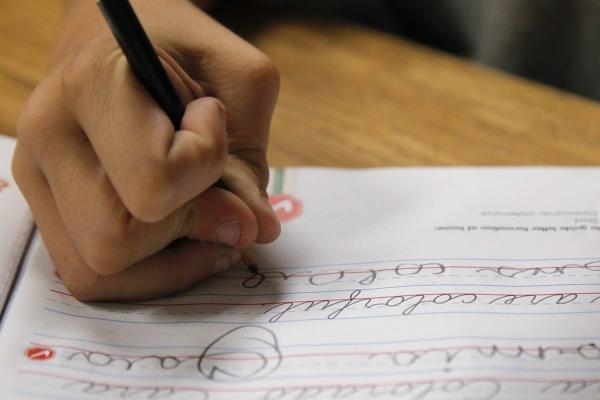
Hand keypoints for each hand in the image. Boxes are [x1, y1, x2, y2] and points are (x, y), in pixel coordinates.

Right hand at [12, 0, 279, 299]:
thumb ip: (249, 164)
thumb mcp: (241, 84)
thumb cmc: (189, 55)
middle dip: (188, 226)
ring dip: (170, 260)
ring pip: (99, 270)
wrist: (127, 46)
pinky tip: (181, 238)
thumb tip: (251, 235)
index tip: (209, 119)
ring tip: (204, 220)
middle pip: (117, 239)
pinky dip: (148, 272)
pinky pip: (93, 277)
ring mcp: (37, 179)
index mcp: (92, 85)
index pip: (154, 178)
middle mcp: (48, 136)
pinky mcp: (45, 210)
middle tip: (218, 192)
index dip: (207, 166)